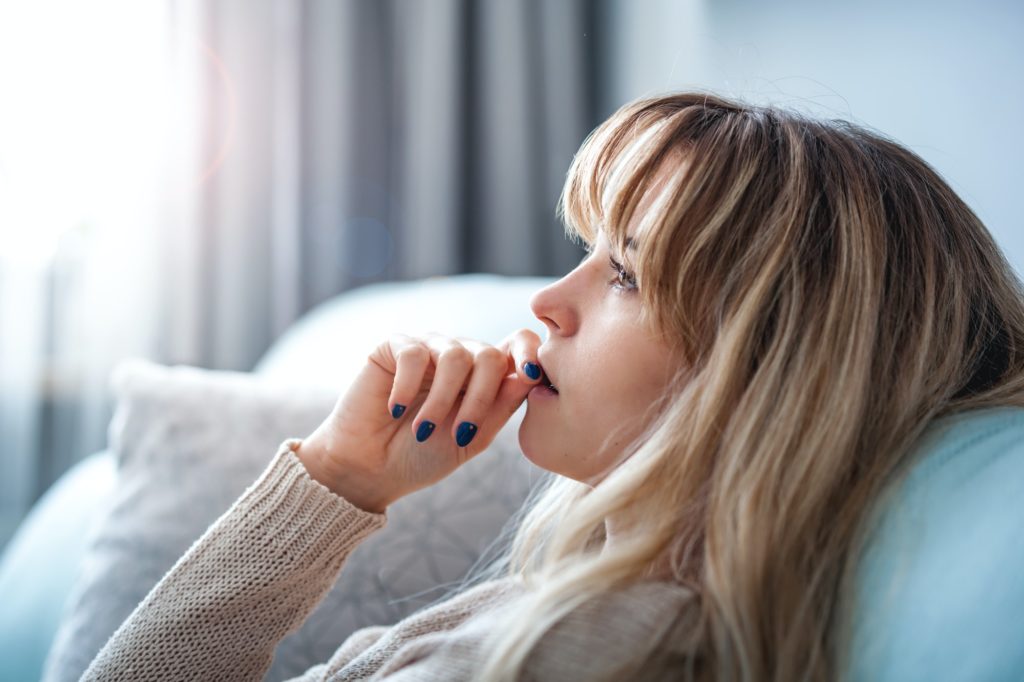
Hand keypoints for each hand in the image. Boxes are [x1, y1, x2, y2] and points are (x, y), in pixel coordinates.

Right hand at [295, 329, 544, 512]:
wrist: (371, 469)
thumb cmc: (423, 456)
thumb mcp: (471, 438)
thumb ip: (500, 407)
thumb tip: (532, 375)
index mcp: (485, 376)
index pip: (518, 343)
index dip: (531, 353)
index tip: (534, 376)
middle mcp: (461, 355)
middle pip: (489, 354)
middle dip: (479, 398)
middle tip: (460, 434)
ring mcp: (428, 348)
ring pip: (455, 355)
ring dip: (441, 401)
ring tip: (423, 431)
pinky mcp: (395, 347)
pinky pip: (415, 354)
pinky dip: (408, 387)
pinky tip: (396, 411)